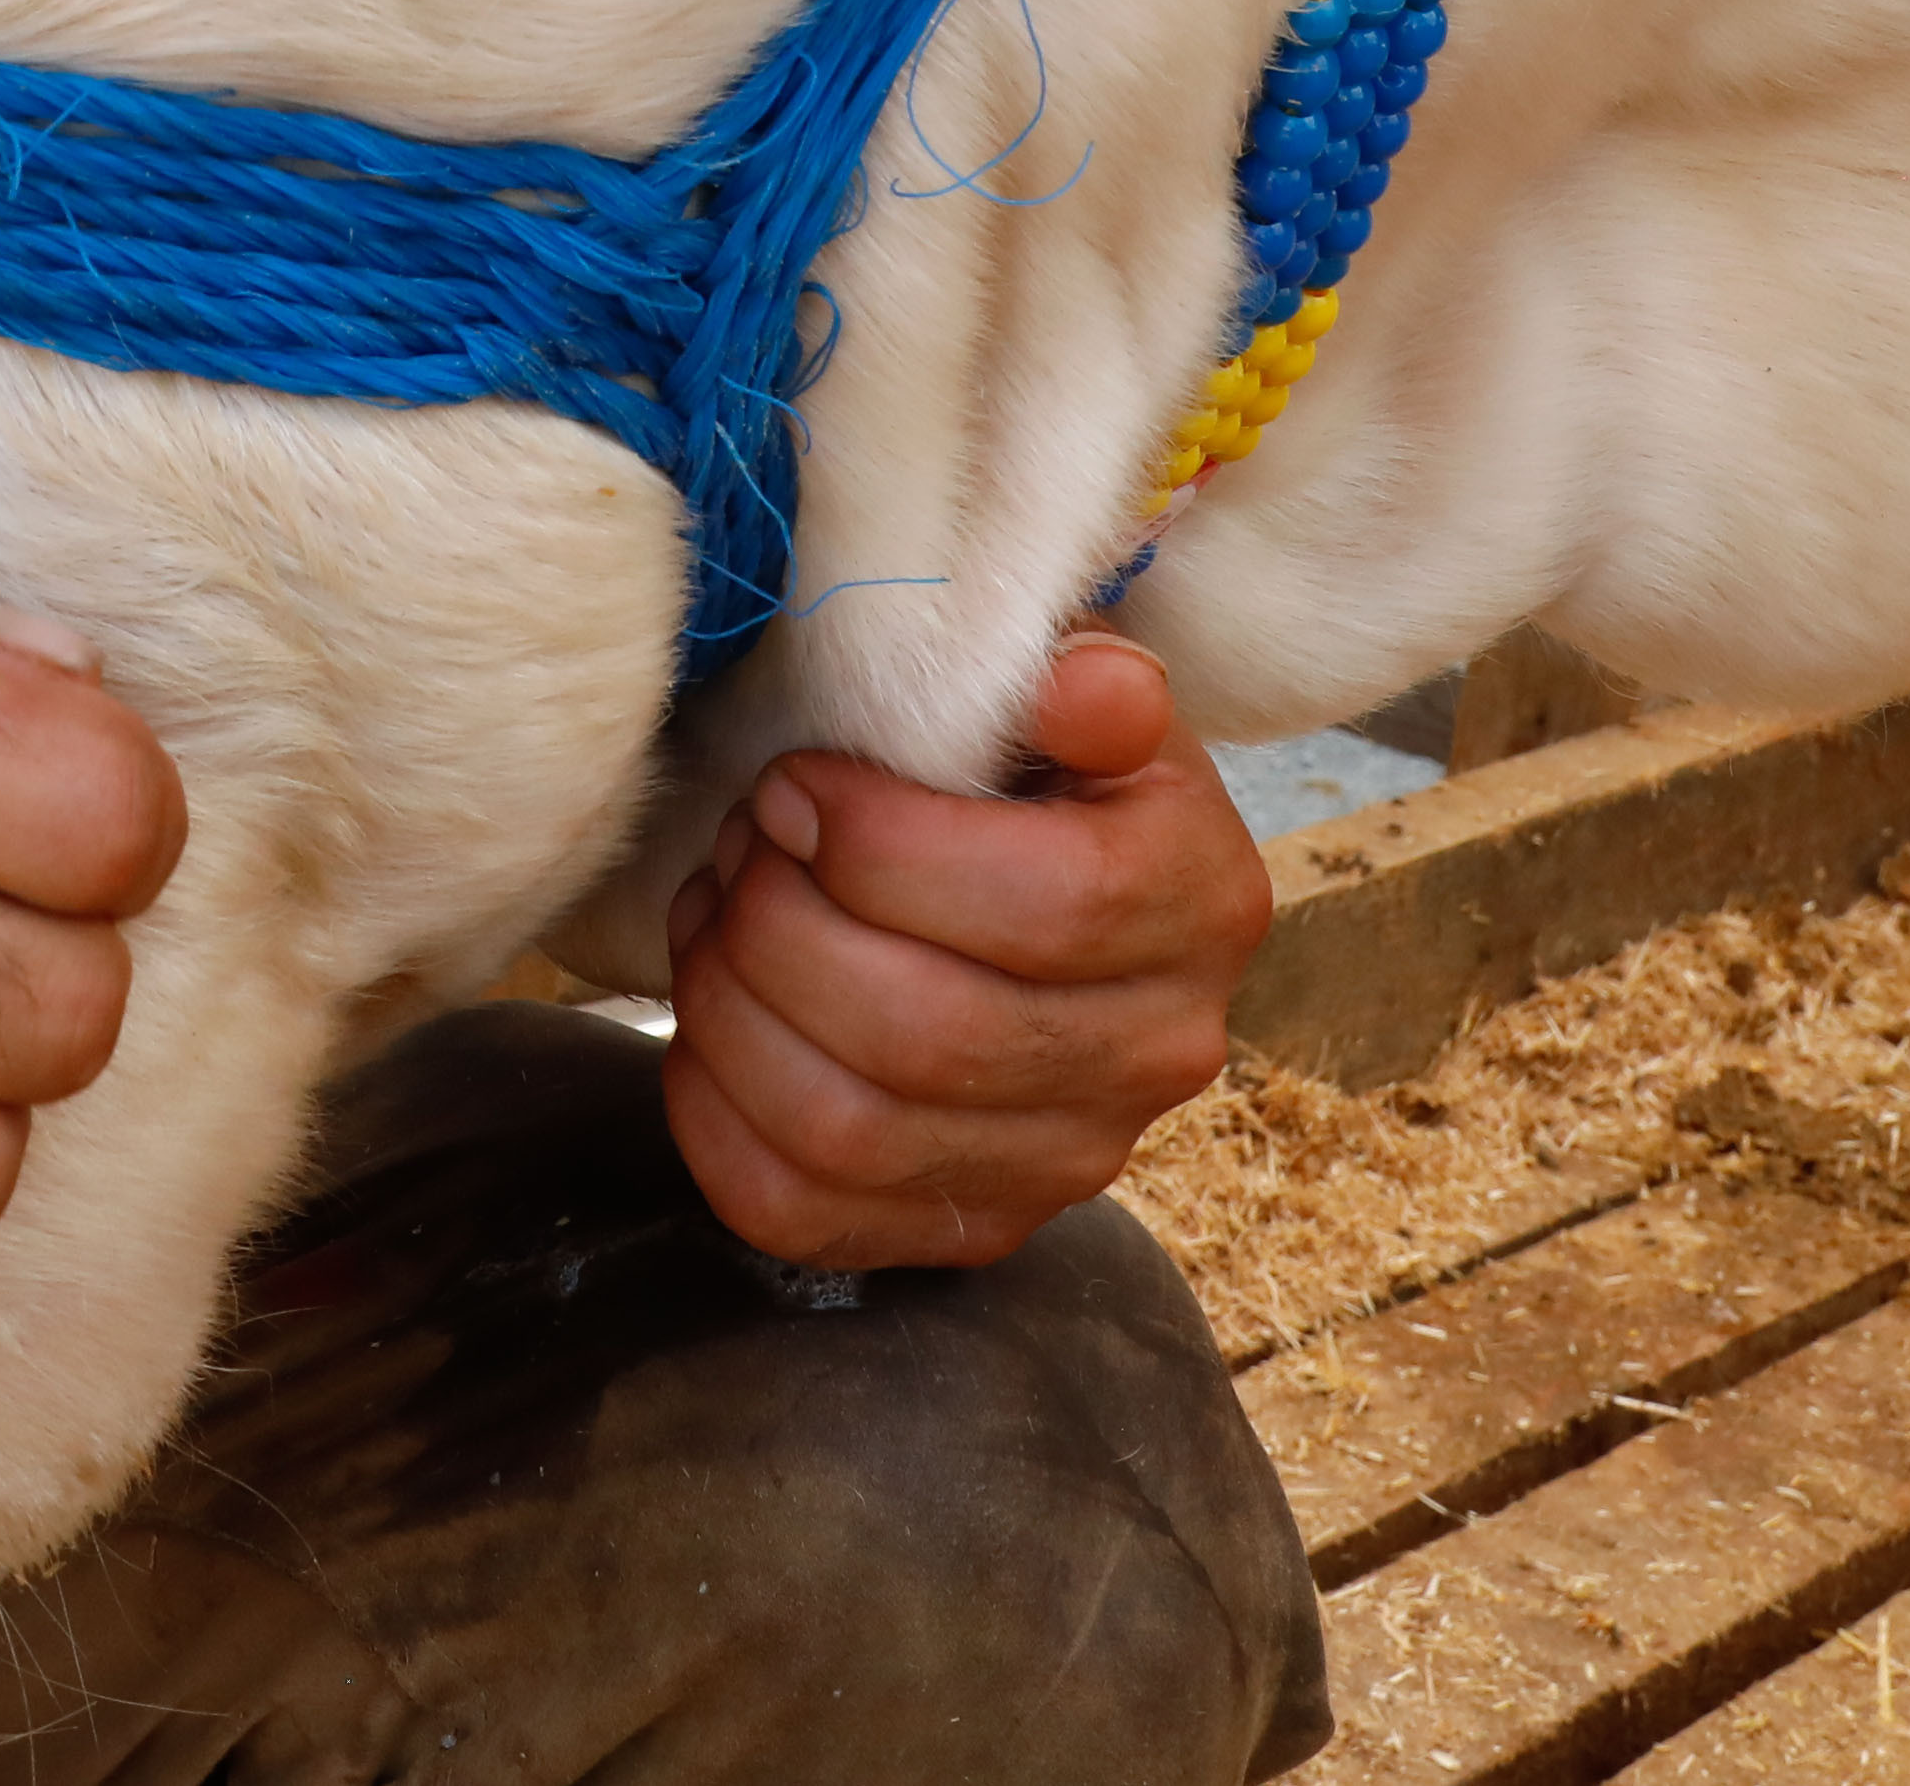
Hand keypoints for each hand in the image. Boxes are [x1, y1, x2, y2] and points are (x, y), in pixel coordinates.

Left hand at [659, 630, 1270, 1268]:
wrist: (1038, 878)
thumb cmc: (1035, 770)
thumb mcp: (1077, 695)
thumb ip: (1084, 684)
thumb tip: (1080, 688)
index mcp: (1201, 904)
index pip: (1051, 906)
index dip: (882, 844)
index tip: (796, 784)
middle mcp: (1156, 1056)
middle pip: (932, 1034)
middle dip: (784, 925)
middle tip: (743, 844)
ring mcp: (1065, 1163)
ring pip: (851, 1131)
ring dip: (735, 1010)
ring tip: (715, 914)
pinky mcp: (966, 1225)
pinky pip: (798, 1212)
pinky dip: (715, 1112)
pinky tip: (709, 1017)